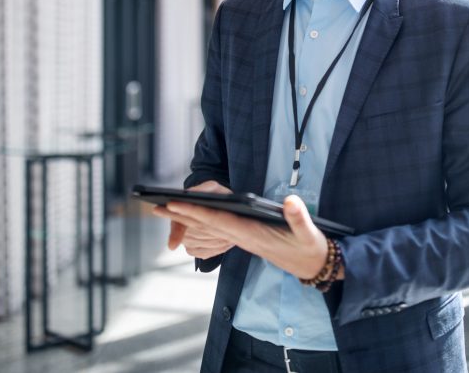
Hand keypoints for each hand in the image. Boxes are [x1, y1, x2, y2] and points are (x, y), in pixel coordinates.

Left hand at [155, 193, 330, 280]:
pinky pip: (219, 230)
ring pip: (210, 229)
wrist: (313, 267)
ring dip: (188, 220)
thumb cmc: (310, 249)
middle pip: (207, 226)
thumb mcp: (309, 234)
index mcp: (253, 235)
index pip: (219, 221)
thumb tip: (290, 200)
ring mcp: (243, 240)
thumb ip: (299, 218)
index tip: (175, 205)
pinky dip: (203, 222)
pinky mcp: (247, 239)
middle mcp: (243, 238)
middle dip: (182, 217)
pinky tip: (193, 218)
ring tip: (166, 210)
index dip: (196, 212)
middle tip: (155, 207)